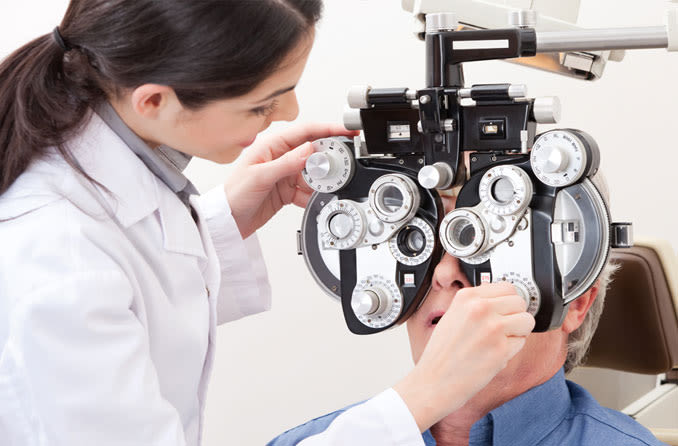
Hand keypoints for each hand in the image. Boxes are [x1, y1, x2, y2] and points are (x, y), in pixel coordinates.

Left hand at [224, 123, 358, 238]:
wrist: (228, 222)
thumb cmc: (233, 195)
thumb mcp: (260, 176)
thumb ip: (287, 163)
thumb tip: (310, 150)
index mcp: (272, 146)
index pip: (306, 131)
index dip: (329, 129)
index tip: (347, 131)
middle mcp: (281, 157)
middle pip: (314, 151)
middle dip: (329, 158)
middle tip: (341, 165)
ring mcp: (286, 174)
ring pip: (314, 173)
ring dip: (322, 180)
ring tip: (326, 186)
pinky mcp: (288, 191)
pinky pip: (308, 191)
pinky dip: (313, 196)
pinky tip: (313, 199)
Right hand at [393, 282, 534, 430]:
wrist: (434, 381)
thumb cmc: (442, 353)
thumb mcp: (453, 315)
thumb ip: (476, 303)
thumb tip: (501, 297)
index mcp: (466, 297)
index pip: (506, 287)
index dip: (507, 301)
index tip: (504, 311)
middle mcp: (480, 308)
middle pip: (519, 302)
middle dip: (515, 316)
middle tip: (502, 329)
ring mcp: (492, 328)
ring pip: (526, 320)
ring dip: (518, 331)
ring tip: (499, 341)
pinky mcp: (501, 349)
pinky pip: (521, 342)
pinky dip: (512, 349)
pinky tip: (493, 354)